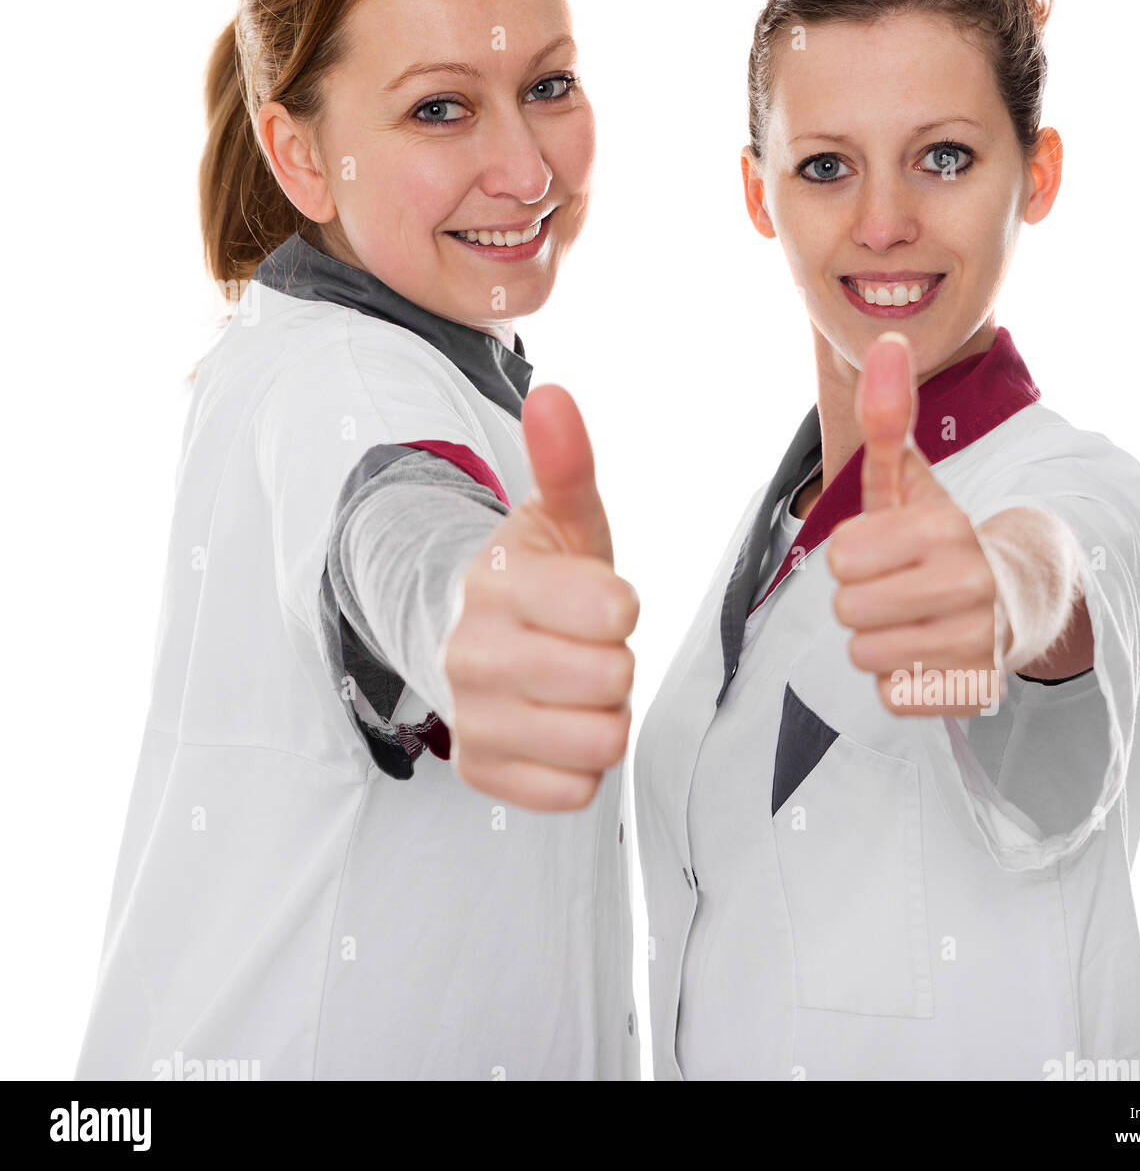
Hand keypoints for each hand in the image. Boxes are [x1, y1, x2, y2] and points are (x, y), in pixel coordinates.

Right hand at [443, 385, 638, 807]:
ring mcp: (470, 718)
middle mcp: (472, 653)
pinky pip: (577, 792)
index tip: (600, 599)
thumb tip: (554, 394)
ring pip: (600, 741)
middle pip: (612, 680)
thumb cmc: (539, 576)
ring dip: (605, 716)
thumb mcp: (563, 518)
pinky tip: (558, 726)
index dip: (622, 606)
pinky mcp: (479, 773)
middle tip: (587, 647)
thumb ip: (566, 462)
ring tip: (575, 687)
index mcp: (498, 582)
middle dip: (617, 662)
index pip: (613, 612)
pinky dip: (583, 765)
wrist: (472, 638)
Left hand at [825, 333, 1004, 715]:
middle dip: (863, 600)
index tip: (888, 549)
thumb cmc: (944, 537)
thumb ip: (887, 417)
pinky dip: (903, 680)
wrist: (1026, 595)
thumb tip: (885, 338)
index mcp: (946, 528)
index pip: (840, 557)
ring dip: (879, 640)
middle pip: (847, 611)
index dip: (854, 554)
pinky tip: (932, 653)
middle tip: (900, 588)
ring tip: (915, 620)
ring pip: (865, 656)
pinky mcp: (976, 692)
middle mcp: (969, 584)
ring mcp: (977, 643)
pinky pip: (892, 696)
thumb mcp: (912, 479)